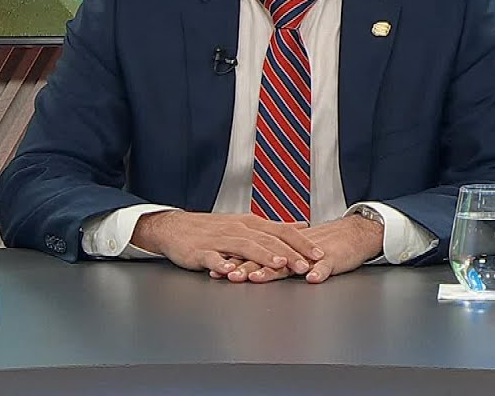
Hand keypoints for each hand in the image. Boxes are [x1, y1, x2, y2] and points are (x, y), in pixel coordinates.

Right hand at [130, 211, 322, 275]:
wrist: (175, 228)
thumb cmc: (212, 229)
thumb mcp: (246, 224)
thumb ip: (274, 228)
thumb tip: (302, 226)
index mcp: (250, 224)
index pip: (281, 230)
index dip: (301, 242)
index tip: (319, 253)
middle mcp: (238, 229)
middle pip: (267, 239)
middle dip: (289, 252)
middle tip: (306, 264)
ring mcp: (219, 240)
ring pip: (245, 247)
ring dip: (263, 255)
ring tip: (278, 264)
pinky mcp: (201, 251)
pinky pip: (213, 257)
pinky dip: (222, 264)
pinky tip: (230, 271)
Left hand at [221, 214, 383, 284]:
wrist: (353, 234)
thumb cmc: (323, 245)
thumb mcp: (294, 253)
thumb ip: (273, 259)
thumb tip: (246, 266)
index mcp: (283, 248)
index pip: (255, 255)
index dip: (235, 261)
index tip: (215, 268)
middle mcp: (293, 250)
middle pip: (267, 258)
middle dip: (246, 267)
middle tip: (228, 274)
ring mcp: (312, 254)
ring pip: (291, 261)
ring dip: (273, 269)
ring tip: (257, 277)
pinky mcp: (333, 258)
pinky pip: (325, 265)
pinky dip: (318, 271)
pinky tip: (310, 278)